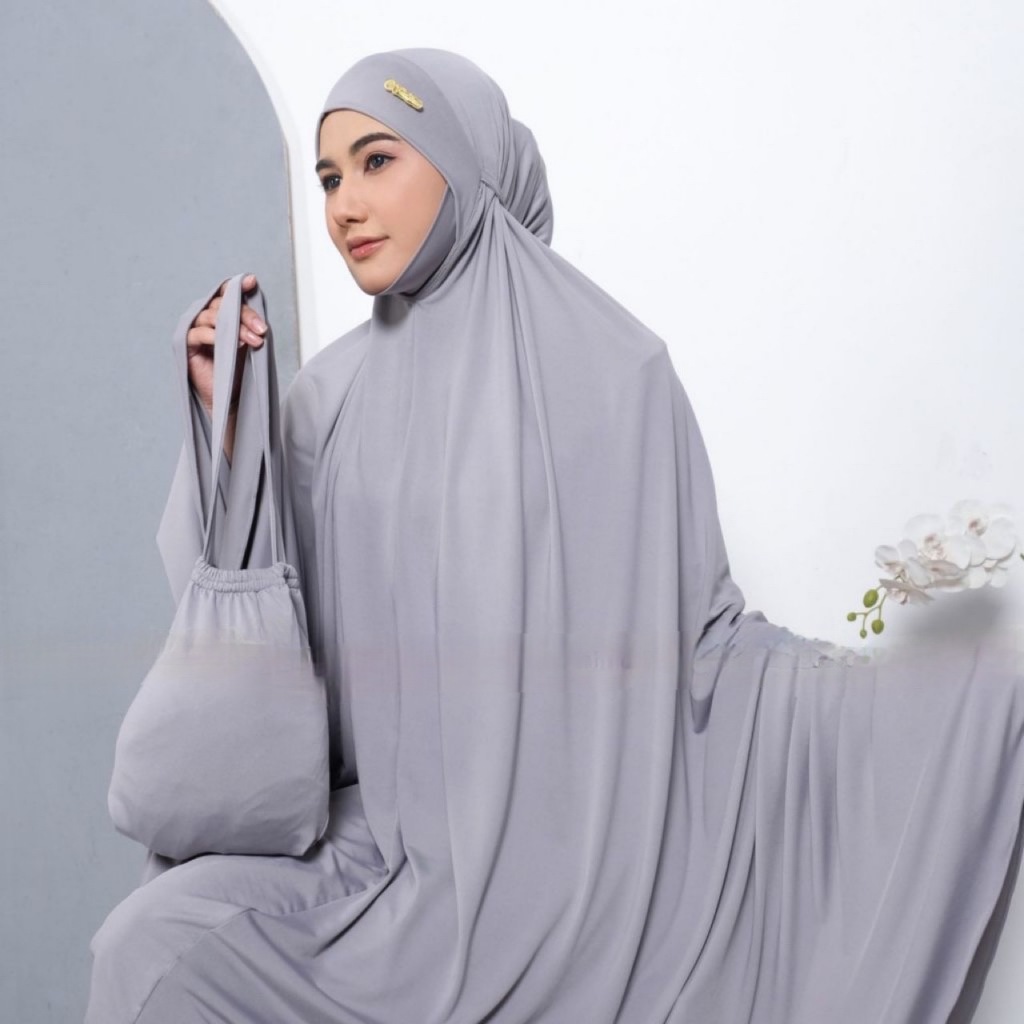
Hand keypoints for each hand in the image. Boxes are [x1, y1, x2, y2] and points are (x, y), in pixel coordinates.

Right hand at [186, 274, 266, 414]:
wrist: (232, 396)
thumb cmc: (240, 367)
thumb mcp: (250, 339)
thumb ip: (251, 320)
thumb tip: (257, 298)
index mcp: (221, 313)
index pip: (227, 293)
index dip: (238, 286)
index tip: (253, 282)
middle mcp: (206, 317)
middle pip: (223, 303)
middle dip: (246, 315)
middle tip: (262, 329)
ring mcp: (195, 329)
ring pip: (213, 317)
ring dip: (237, 328)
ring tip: (254, 341)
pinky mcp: (186, 344)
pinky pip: (198, 333)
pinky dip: (216, 335)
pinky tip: (234, 343)